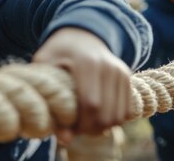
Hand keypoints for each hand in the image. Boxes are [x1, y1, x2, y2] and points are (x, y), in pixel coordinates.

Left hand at [32, 27, 131, 145]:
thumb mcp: (45, 66)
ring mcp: (121, 72)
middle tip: (74, 130)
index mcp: (87, 63)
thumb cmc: (57, 52)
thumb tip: (63, 138)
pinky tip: (96, 116)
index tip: (66, 129)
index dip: (80, 124)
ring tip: (84, 124)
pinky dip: (113, 120)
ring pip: (119, 116)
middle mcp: (108, 67)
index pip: (91, 104)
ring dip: (102, 127)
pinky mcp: (127, 77)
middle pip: (106, 114)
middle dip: (90, 129)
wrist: (80, 34)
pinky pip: (127, 111)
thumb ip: (50, 100)